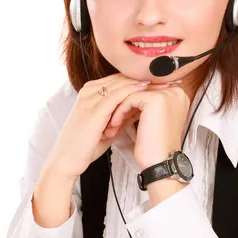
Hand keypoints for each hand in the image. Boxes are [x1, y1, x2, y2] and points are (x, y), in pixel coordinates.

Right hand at [42, 74, 176, 180]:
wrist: (67, 160)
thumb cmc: (85, 145)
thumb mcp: (108, 126)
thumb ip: (123, 115)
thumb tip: (142, 109)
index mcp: (92, 92)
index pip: (122, 79)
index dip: (144, 78)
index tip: (165, 81)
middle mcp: (90, 90)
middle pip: (123, 77)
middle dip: (148, 77)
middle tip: (170, 77)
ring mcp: (90, 98)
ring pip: (122, 84)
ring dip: (145, 82)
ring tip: (164, 82)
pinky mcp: (93, 110)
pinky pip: (116, 96)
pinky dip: (132, 91)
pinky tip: (146, 89)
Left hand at [106, 84, 190, 170]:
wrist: (160, 163)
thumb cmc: (155, 146)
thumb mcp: (154, 119)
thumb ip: (147, 104)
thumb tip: (128, 92)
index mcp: (178, 95)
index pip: (147, 92)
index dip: (130, 103)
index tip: (118, 115)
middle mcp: (175, 91)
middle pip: (140, 92)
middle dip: (123, 106)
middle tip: (110, 121)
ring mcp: (167, 94)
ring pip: (133, 95)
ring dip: (119, 110)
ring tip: (111, 126)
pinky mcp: (156, 99)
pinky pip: (129, 100)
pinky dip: (119, 112)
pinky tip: (115, 125)